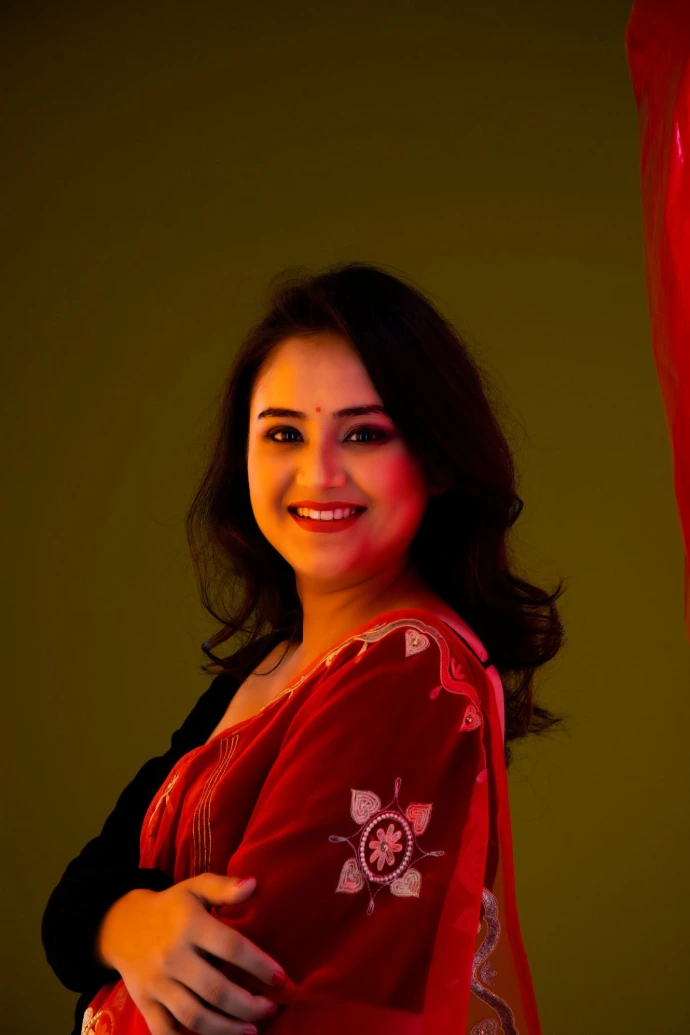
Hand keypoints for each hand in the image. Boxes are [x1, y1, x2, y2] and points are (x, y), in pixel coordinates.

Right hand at [96, 873, 285, 1034]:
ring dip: (226, 1028)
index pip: (231, 948)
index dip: (259, 965)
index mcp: (189, 925)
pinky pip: (165, 1032)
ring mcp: (157, 983)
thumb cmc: (170, 906)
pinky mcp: (145, 1003)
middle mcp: (173, 956)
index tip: (281, 978)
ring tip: (251, 1029)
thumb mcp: (195, 887)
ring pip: (194, 1016)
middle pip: (216, 989)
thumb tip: (254, 884)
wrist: (121, 925)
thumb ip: (224, 887)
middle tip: (270, 1008)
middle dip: (248, 1005)